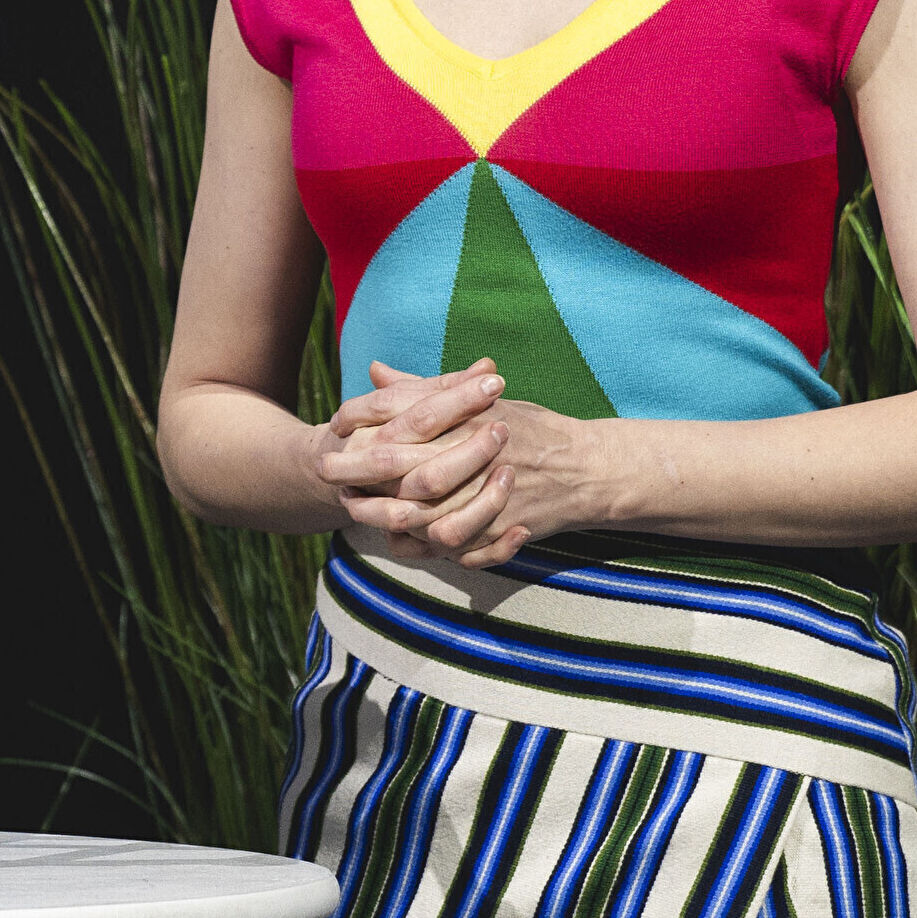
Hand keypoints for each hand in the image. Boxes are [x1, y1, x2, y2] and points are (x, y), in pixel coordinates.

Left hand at [319, 361, 600, 569]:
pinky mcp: (499, 530)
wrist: (589, 469)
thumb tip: (374, 370)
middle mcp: (475, 457)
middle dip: (360, 475)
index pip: (404, 420)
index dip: (363, 428)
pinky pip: (453, 547)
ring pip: (423, 517)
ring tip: (357, 513)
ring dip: (385, 517)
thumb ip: (424, 389)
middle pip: (403, 470)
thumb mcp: (480, 399)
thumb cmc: (531, 426)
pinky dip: (424, 547)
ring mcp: (487, 498)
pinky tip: (401, 540)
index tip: (333, 430)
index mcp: (469, 420)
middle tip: (327, 476)